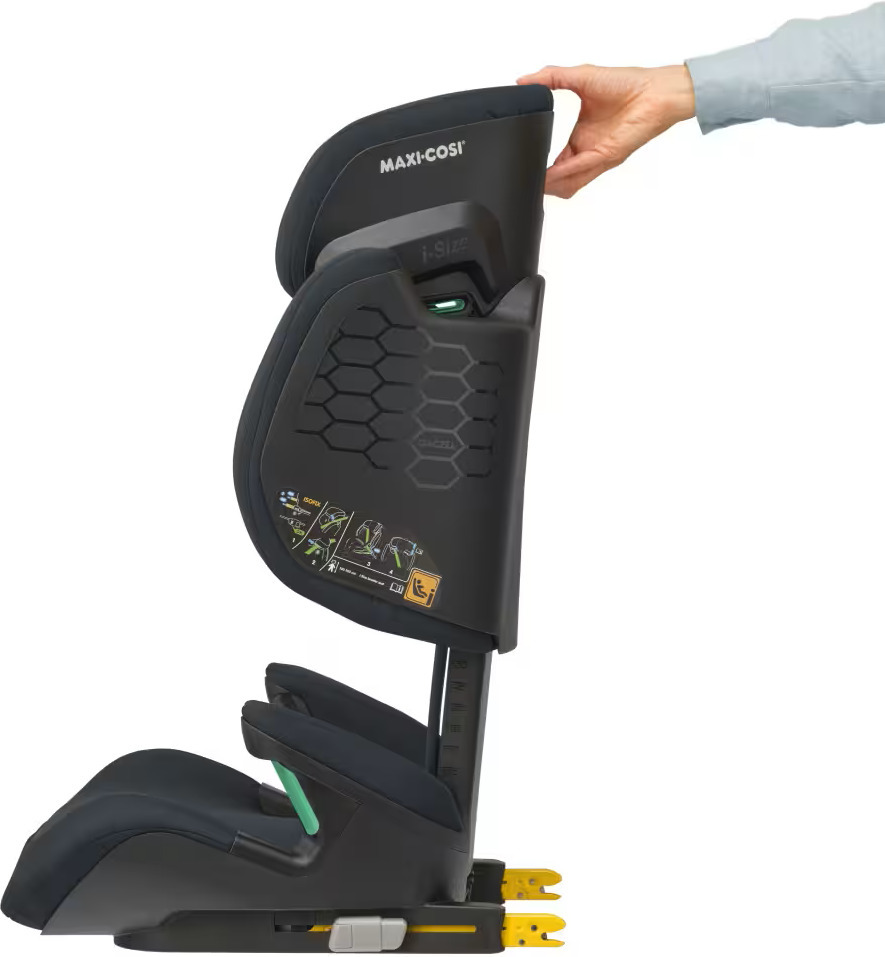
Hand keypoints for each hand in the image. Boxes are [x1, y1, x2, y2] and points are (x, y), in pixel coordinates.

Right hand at [517, 65, 695, 196]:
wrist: (655, 89)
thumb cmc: (627, 84)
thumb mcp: (580, 77)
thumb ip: (551, 78)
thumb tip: (524, 80)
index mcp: (581, 137)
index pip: (556, 162)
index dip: (540, 167)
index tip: (524, 165)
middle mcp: (587, 150)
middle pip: (560, 180)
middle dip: (542, 184)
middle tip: (525, 180)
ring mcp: (597, 156)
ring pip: (568, 183)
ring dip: (551, 184)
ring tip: (533, 182)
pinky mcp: (607, 156)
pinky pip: (580, 169)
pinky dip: (563, 173)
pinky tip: (549, 174)